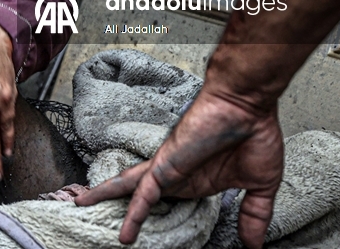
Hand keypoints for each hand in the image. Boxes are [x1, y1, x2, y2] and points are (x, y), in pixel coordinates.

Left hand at [74, 86, 283, 247]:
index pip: (168, 201)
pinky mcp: (166, 165)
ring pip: (129, 189)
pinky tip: (125, 232)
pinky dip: (135, 213)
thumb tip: (254, 244)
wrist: (247, 104)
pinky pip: (145, 193)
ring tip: (80, 206)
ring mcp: (168, 169)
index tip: (143, 232)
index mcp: (196, 180)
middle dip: (118, 204)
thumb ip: (253, 214)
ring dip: (105, 198)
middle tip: (94, 214)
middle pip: (138, 194)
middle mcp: (177, 175)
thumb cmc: (254, 132)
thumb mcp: (259, 185)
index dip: (155, 214)